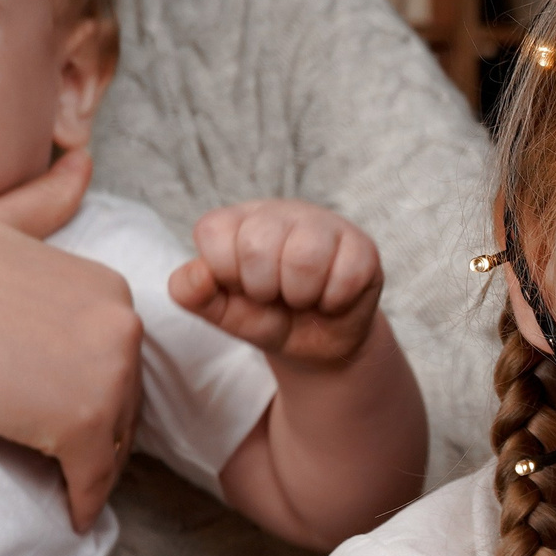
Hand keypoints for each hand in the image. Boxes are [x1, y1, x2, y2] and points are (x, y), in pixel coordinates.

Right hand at [0, 150, 141, 531]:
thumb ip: (44, 201)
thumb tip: (86, 160)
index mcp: (106, 284)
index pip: (112, 352)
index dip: (86, 381)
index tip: (60, 403)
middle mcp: (121, 324)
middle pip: (120, 397)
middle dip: (98, 425)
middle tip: (67, 455)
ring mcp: (108, 375)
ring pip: (113, 439)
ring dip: (93, 466)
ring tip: (68, 485)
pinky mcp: (85, 425)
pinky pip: (94, 477)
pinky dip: (86, 501)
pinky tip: (73, 515)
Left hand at [170, 199, 383, 364]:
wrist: (320, 343)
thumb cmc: (269, 317)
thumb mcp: (225, 313)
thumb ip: (194, 294)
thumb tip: (195, 272)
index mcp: (239, 221)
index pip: (214, 231)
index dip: (226, 274)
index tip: (242, 287)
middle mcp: (280, 212)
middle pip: (258, 244)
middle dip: (264, 289)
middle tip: (276, 296)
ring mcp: (324, 224)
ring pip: (304, 256)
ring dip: (301, 296)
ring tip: (303, 298)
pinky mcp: (362, 245)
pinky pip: (346, 275)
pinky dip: (334, 301)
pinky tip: (331, 298)